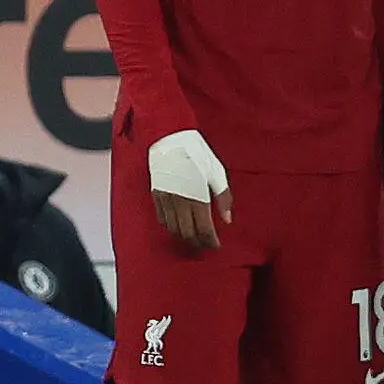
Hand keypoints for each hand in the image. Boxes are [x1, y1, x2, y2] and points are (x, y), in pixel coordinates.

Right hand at [147, 129, 231, 248]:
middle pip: (188, 234)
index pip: (204, 230)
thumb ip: (223, 197)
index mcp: (198, 198)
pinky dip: (171, 226)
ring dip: (184, 236)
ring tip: (193, 237)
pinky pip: (162, 219)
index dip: (210, 241)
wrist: (169, 138)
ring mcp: (166, 200)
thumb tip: (227, 219)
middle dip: (198, 242)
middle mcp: (180, 202)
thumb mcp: (217, 172)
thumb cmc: (196, 153)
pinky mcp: (156, 195)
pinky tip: (179, 225)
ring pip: (174, 229)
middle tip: (206, 243)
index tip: (216, 245)